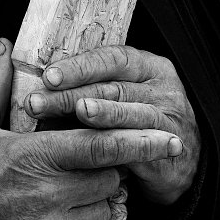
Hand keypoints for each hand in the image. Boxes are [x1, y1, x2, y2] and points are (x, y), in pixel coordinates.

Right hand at [0, 40, 184, 219]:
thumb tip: (2, 47)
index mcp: (34, 154)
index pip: (98, 146)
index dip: (136, 140)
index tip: (165, 136)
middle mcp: (48, 191)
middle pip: (109, 177)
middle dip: (117, 163)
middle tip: (116, 152)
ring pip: (104, 206)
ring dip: (109, 191)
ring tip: (100, 177)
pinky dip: (97, 216)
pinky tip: (89, 204)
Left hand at [24, 45, 199, 205]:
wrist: (181, 160)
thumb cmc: (138, 120)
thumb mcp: (121, 94)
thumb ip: (90, 88)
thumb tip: (41, 87)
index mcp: (146, 66)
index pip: (111, 58)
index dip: (79, 66)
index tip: (49, 76)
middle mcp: (161, 87)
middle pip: (112, 87)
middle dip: (71, 95)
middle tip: (38, 103)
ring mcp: (169, 117)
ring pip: (129, 112)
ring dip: (101, 114)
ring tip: (78, 113)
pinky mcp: (169, 148)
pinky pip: (142, 145)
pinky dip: (119, 145)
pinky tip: (98, 148)